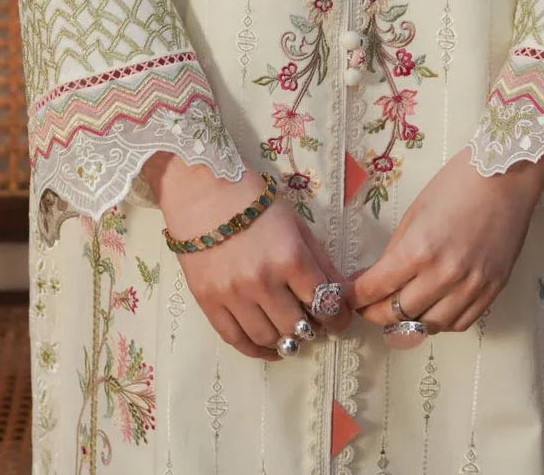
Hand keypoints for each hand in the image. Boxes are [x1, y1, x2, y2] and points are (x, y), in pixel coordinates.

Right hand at [142, 153, 352, 359]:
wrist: (203, 192)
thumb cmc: (255, 203)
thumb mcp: (297, 224)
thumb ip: (319, 261)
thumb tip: (339, 294)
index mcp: (291, 258)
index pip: (325, 304)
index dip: (339, 318)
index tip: (340, 319)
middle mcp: (263, 282)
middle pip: (298, 326)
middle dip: (313, 330)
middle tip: (316, 325)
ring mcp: (233, 295)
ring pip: (268, 338)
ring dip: (287, 342)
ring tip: (292, 334)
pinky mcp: (208, 302)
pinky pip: (235, 340)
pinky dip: (257, 350)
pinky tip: (270, 348)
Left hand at [347, 147, 543, 333]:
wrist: (506, 176)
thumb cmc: (457, 184)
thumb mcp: (415, 212)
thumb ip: (396, 250)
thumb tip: (376, 277)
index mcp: (419, 250)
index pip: (376, 288)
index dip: (356, 297)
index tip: (348, 297)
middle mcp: (444, 275)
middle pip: (398, 314)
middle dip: (375, 313)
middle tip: (367, 307)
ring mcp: (472, 286)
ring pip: (430, 325)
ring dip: (408, 323)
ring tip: (397, 312)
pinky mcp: (493, 290)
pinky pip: (460, 323)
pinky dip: (441, 323)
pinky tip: (431, 310)